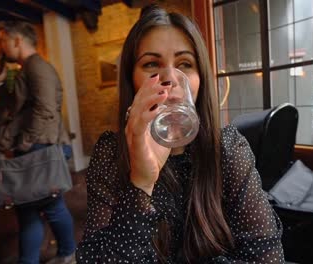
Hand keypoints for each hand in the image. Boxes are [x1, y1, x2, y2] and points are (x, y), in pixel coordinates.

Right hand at [125, 74, 169, 194]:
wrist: (146, 178)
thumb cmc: (152, 158)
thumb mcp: (163, 138)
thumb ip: (168, 128)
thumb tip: (180, 119)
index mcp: (137, 123)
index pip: (139, 100)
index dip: (146, 87)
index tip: (157, 77)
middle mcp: (132, 126)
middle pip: (137, 102)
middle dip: (149, 89)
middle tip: (162, 81)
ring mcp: (132, 134)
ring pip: (138, 111)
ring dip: (150, 99)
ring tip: (163, 92)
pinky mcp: (136, 144)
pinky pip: (139, 126)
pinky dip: (147, 115)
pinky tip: (157, 109)